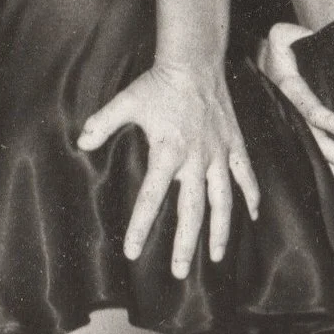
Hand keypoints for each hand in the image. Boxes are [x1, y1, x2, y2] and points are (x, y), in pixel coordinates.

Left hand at [76, 59, 260, 276]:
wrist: (195, 61)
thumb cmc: (159, 83)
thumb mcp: (127, 101)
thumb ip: (103, 122)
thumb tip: (81, 141)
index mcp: (168, 151)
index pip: (151, 196)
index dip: (141, 225)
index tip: (132, 251)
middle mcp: (196, 158)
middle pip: (191, 210)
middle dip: (184, 244)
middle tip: (177, 272)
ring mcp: (218, 153)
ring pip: (222, 201)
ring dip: (220, 231)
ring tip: (215, 258)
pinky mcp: (234, 144)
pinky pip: (246, 175)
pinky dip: (251, 196)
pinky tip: (251, 217)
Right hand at [258, 21, 333, 183]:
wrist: (266, 61)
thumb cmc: (282, 47)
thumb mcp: (283, 35)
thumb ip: (298, 34)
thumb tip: (314, 38)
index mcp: (289, 90)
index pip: (313, 111)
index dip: (333, 123)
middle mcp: (290, 113)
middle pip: (316, 141)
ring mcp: (293, 126)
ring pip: (314, 154)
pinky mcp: (298, 133)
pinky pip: (312, 155)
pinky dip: (327, 171)